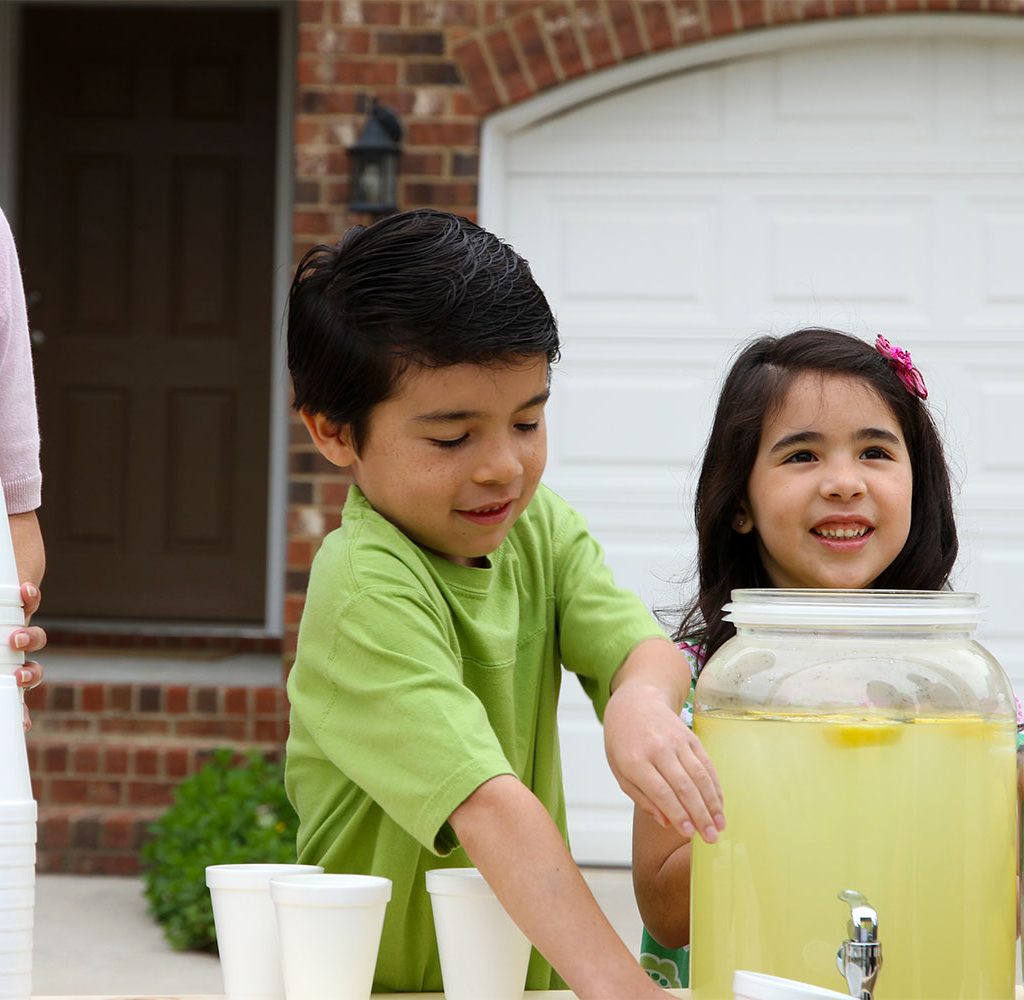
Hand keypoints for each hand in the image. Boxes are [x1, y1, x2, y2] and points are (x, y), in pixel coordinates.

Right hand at [11, 582, 44, 731]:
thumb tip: (5, 691)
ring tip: (17, 638)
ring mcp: (21, 630)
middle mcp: (14, 654)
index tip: (24, 725)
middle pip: (30, 671)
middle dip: (30, 677)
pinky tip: (26, 592)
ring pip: (35, 639)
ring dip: (30, 640)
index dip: (21, 712)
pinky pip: (32, 602)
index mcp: (4, 671)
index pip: (14, 696)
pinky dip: (31, 598)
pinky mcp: (24, 604)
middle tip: (20, 677)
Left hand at [604, 638, 723, 842]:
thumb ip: (642, 797)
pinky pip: (706, 764)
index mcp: (635, 760)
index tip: (690, 834)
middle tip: (711, 838)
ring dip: (713, 803)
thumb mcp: (620, 771)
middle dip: (701, 815)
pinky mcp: (690, 736)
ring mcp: (676, 740)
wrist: (635, 702)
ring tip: (720, 826)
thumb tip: (667, 822)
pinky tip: (719, 803)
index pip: (661, 792)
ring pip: (700, 776)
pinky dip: (715, 785)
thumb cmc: (623, 742)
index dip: (678, 814)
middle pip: (685, 786)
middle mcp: (657, 749)